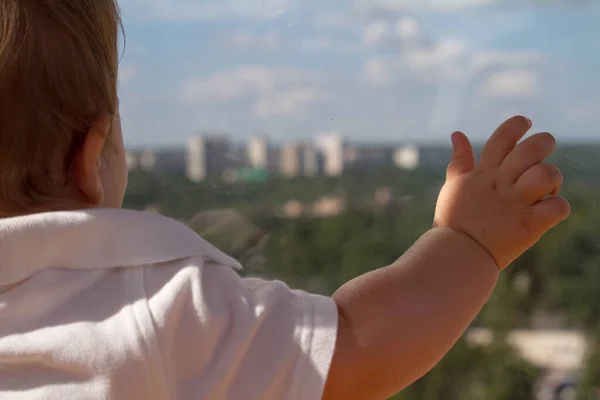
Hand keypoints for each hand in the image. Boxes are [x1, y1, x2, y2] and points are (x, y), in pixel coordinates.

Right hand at [433, 116, 570, 270]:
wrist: (455, 254)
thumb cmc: (453, 221)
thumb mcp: (453, 186)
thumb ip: (459, 160)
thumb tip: (457, 133)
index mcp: (485, 172)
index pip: (504, 136)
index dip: (517, 124)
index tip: (525, 124)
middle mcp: (502, 183)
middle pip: (533, 148)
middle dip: (544, 144)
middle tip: (541, 157)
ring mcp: (517, 203)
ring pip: (548, 174)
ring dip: (552, 179)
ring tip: (544, 190)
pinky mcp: (530, 225)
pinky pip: (558, 207)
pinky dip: (557, 207)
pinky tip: (546, 212)